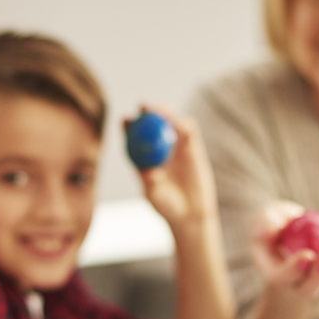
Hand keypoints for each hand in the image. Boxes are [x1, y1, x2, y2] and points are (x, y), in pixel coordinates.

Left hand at [133, 108, 217, 235]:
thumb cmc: (167, 207)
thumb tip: (149, 172)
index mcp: (141, 156)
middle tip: (144, 107)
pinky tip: (183, 126)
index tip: (125, 119)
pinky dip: (186, 125)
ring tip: (164, 111)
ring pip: (170, 121)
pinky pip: (189, 130)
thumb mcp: (156, 197)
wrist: (190, 212)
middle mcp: (157, 147)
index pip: (131, 136)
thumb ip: (152, 184)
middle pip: (150, 123)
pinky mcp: (192, 145)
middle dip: (146, 111)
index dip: (127, 125)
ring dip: (166, 112)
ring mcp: (175, 145)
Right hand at [250, 201, 318, 298]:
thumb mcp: (265, 218)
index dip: (294, 270)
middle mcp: (296, 282)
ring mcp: (318, 278)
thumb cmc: (274, 221)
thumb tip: (268, 232)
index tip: (306, 255)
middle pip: (308, 288)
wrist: (292, 225)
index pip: (282, 277)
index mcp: (275, 272)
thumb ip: (265, 224)